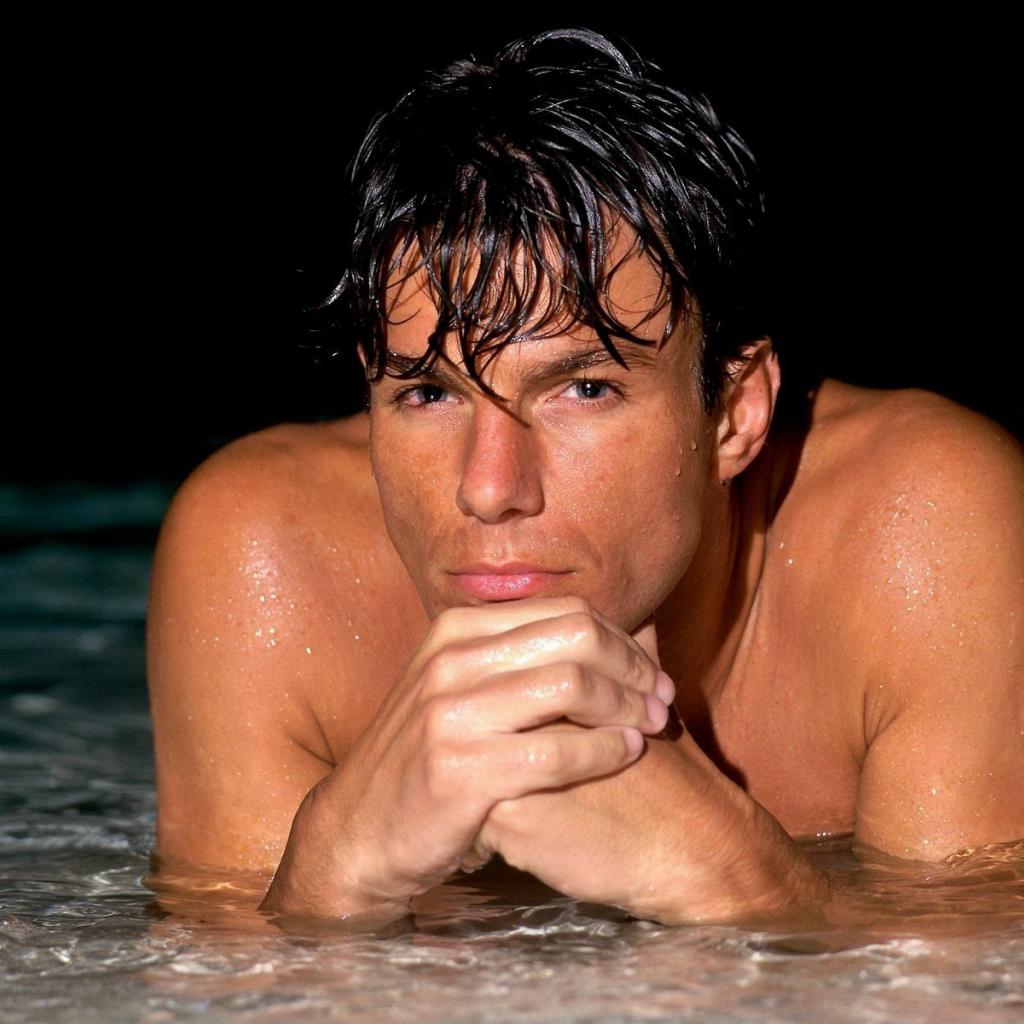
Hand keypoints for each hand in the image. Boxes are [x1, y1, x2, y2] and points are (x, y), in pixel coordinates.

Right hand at [260, 596, 671, 918]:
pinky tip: (625, 757)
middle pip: (576, 636)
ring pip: (571, 685)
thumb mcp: (459, 688)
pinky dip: (604, 753)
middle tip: (660, 700)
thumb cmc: (426, 758)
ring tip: (650, 729)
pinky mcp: (459, 770)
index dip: (622, 640)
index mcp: (456, 629)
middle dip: (632, 667)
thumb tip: (609, 637)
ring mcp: (450, 713)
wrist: (357, 831)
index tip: (650, 674)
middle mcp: (451, 659)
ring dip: (626, 708)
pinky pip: (556, 752)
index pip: (565, 611)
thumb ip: (520, 660)